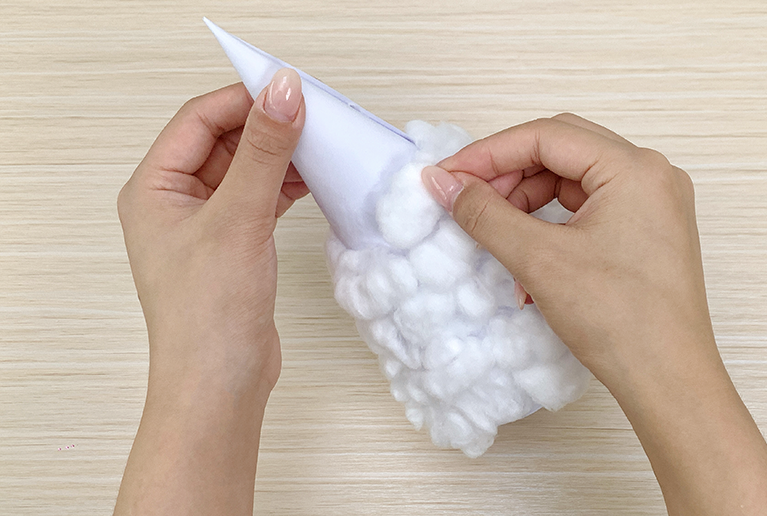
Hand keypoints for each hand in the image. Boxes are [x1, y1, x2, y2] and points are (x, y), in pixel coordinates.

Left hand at [114, 69, 305, 515]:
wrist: (222, 383)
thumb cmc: (209, 314)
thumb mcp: (238, 219)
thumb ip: (263, 152)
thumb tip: (282, 92)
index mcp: (154, 188)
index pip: (198, 120)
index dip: (243, 100)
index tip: (289, 88)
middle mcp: (174, 202)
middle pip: (223, 141)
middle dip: (267, 126)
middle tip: (312, 115)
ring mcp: (206, 225)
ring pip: (245, 170)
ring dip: (280, 156)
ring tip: (320, 146)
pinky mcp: (234, 245)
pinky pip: (260, 197)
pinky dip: (285, 185)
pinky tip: (315, 180)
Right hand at [422, 114, 766, 514]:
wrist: (668, 380)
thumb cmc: (618, 319)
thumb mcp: (539, 259)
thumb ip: (485, 213)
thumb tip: (442, 182)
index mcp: (634, 168)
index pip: (546, 137)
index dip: (488, 153)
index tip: (448, 176)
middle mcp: (651, 175)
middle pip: (561, 151)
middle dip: (508, 174)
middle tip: (466, 199)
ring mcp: (654, 203)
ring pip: (573, 181)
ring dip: (527, 203)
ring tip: (495, 236)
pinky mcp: (649, 231)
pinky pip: (589, 209)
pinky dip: (551, 224)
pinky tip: (526, 258)